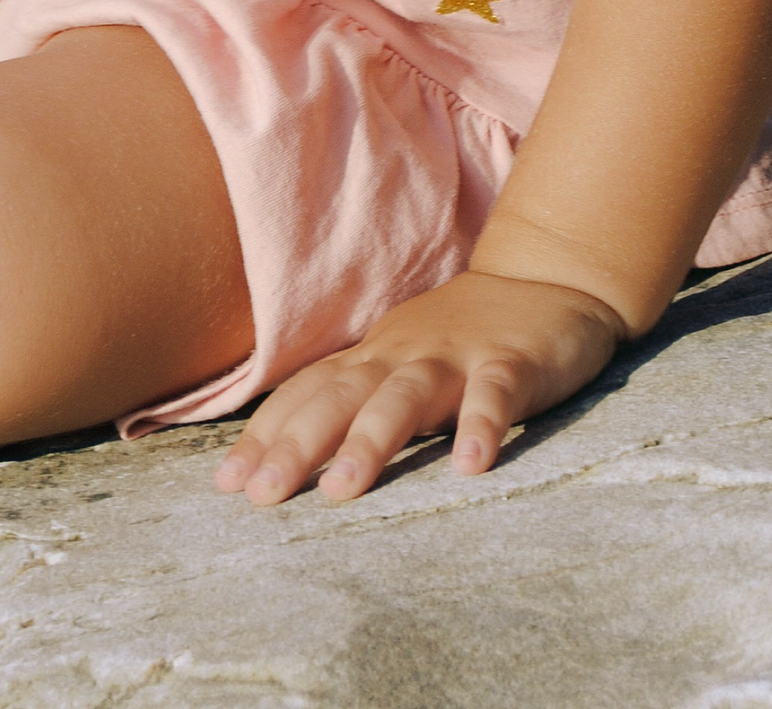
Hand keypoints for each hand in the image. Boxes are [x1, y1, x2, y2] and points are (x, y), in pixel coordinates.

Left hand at [213, 270, 623, 505]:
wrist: (545, 276)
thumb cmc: (461, 335)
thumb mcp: (400, 361)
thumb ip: (354, 398)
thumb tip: (285, 447)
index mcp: (374, 359)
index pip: (309, 394)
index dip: (266, 435)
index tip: (225, 484)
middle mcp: (404, 355)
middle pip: (341, 396)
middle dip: (296, 444)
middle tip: (261, 495)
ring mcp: (457, 356)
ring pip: (406, 395)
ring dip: (371, 439)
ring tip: (340, 488)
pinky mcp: (512, 362)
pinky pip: (495, 394)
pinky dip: (481, 425)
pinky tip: (471, 465)